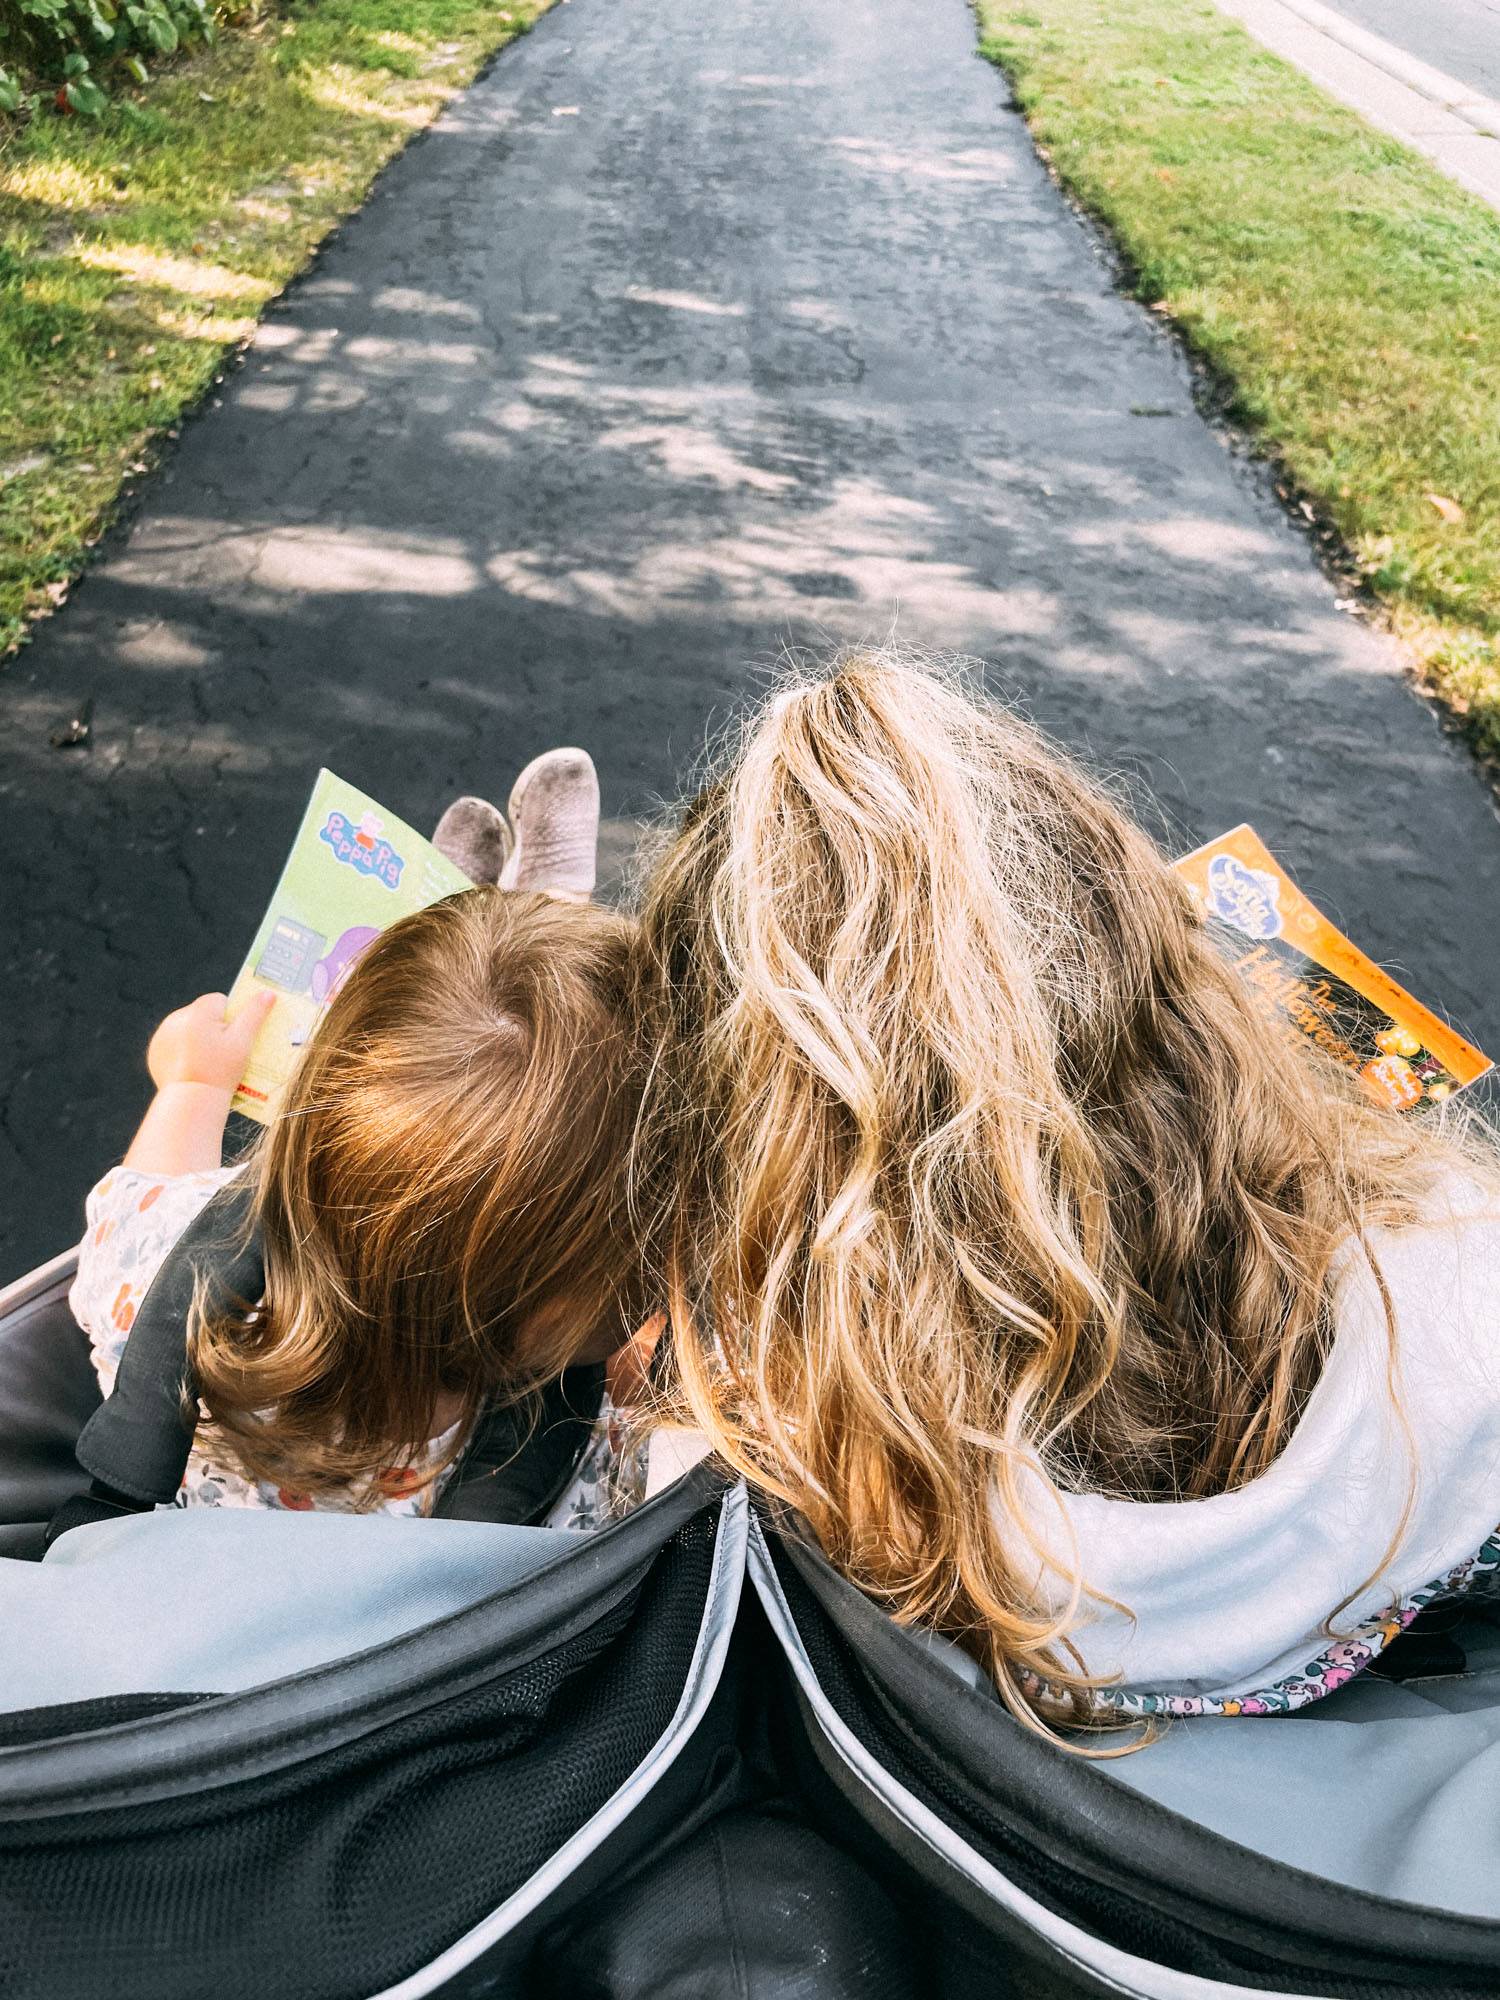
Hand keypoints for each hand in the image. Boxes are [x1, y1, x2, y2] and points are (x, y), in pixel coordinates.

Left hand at [146, 989, 275, 1093]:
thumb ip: (255, 1014)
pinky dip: (183, 1050)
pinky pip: (174, 1042)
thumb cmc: (221, 1071)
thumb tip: (268, 993)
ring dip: (198, 1037)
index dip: (231, 1019)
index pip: (221, 1001)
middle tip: (223, 1053)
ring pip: (188, 1026)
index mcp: (199, 1010)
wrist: (190, 1101)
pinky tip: (193, 1066)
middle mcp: (178, 1017)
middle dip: (214, 1027)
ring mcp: (163, 1033)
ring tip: (208, 1061)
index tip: (233, 1038)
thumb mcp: (244, 1042)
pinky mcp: (156, 1050)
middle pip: (204, 1013)